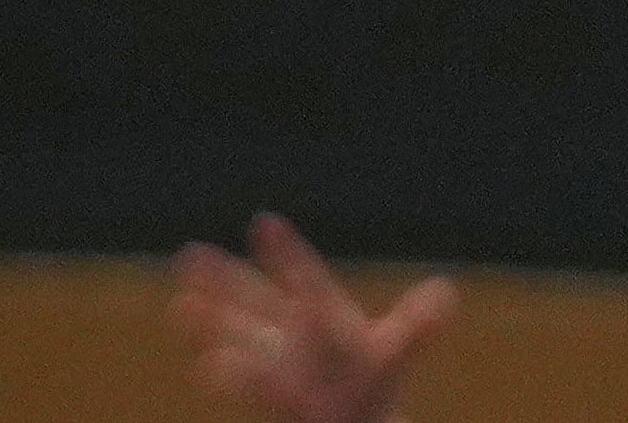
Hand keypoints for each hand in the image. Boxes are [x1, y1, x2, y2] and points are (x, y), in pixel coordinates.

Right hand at [170, 215, 453, 422]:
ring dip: (212, 320)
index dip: (285, 253)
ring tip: (181, 308)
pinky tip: (208, 368)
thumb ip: (413, 326)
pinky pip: (246, 378)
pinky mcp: (269, 387)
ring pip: (239, 333)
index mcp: (321, 313)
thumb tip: (447, 292)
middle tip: (190, 254)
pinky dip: (228, 372)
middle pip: (253, 297)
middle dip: (223, 278)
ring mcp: (276, 357)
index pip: (302, 278)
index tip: (265, 223)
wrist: (350, 413)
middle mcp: (291, 329)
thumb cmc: (371, 382)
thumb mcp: (391, 354)